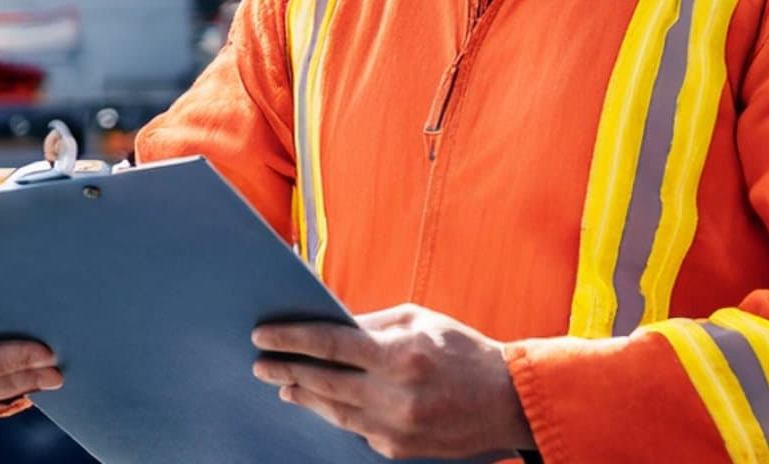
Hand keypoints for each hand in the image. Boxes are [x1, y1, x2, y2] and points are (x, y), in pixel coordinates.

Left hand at [252, 304, 532, 458]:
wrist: (508, 400)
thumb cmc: (462, 350)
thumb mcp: (418, 320)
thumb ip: (371, 325)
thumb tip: (329, 325)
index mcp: (399, 355)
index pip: (330, 345)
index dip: (291, 340)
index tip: (262, 335)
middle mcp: (395, 395)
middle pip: (324, 382)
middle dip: (288, 370)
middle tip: (260, 363)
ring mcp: (396, 427)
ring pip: (334, 411)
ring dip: (304, 396)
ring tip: (283, 384)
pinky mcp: (399, 448)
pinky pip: (356, 428)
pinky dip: (335, 413)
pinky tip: (319, 402)